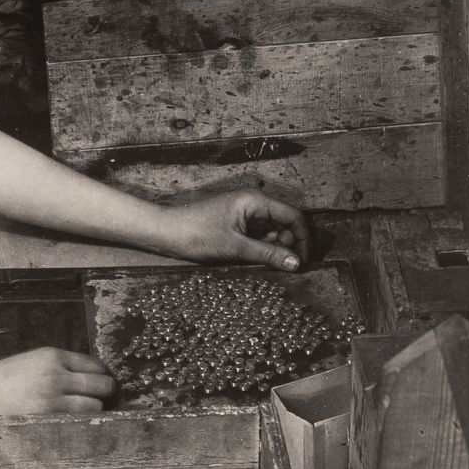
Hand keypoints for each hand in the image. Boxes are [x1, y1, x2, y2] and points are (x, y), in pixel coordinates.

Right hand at [0, 348, 114, 423]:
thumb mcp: (28, 363)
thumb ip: (57, 368)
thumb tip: (88, 381)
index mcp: (52, 356)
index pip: (96, 364)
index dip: (104, 378)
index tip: (104, 388)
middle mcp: (56, 375)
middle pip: (103, 385)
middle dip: (106, 396)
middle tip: (100, 405)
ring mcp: (52, 399)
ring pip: (95, 408)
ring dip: (94, 415)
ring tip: (83, 420)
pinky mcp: (45, 420)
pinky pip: (77, 425)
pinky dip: (80, 428)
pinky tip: (74, 430)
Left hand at [160, 190, 310, 270]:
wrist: (166, 233)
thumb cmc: (196, 234)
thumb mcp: (235, 247)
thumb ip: (268, 255)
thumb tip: (297, 263)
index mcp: (256, 201)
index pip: (294, 216)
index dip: (303, 238)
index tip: (303, 261)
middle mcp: (254, 205)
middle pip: (285, 225)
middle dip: (287, 246)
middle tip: (282, 267)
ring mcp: (245, 216)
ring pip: (272, 234)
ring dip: (273, 251)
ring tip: (262, 265)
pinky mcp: (236, 226)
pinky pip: (258, 238)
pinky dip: (260, 251)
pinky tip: (252, 261)